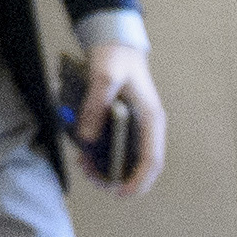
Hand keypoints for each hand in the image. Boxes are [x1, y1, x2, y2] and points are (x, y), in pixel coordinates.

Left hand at [71, 40, 167, 195]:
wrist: (116, 43)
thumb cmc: (116, 57)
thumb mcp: (104, 76)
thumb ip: (95, 105)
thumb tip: (86, 138)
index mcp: (151, 119)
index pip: (152, 160)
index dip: (138, 181)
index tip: (120, 193)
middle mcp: (147, 127)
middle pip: (138, 166)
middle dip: (116, 178)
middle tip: (91, 177)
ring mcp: (136, 127)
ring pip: (126, 159)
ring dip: (106, 168)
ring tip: (84, 165)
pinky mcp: (123, 125)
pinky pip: (116, 147)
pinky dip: (101, 155)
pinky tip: (84, 153)